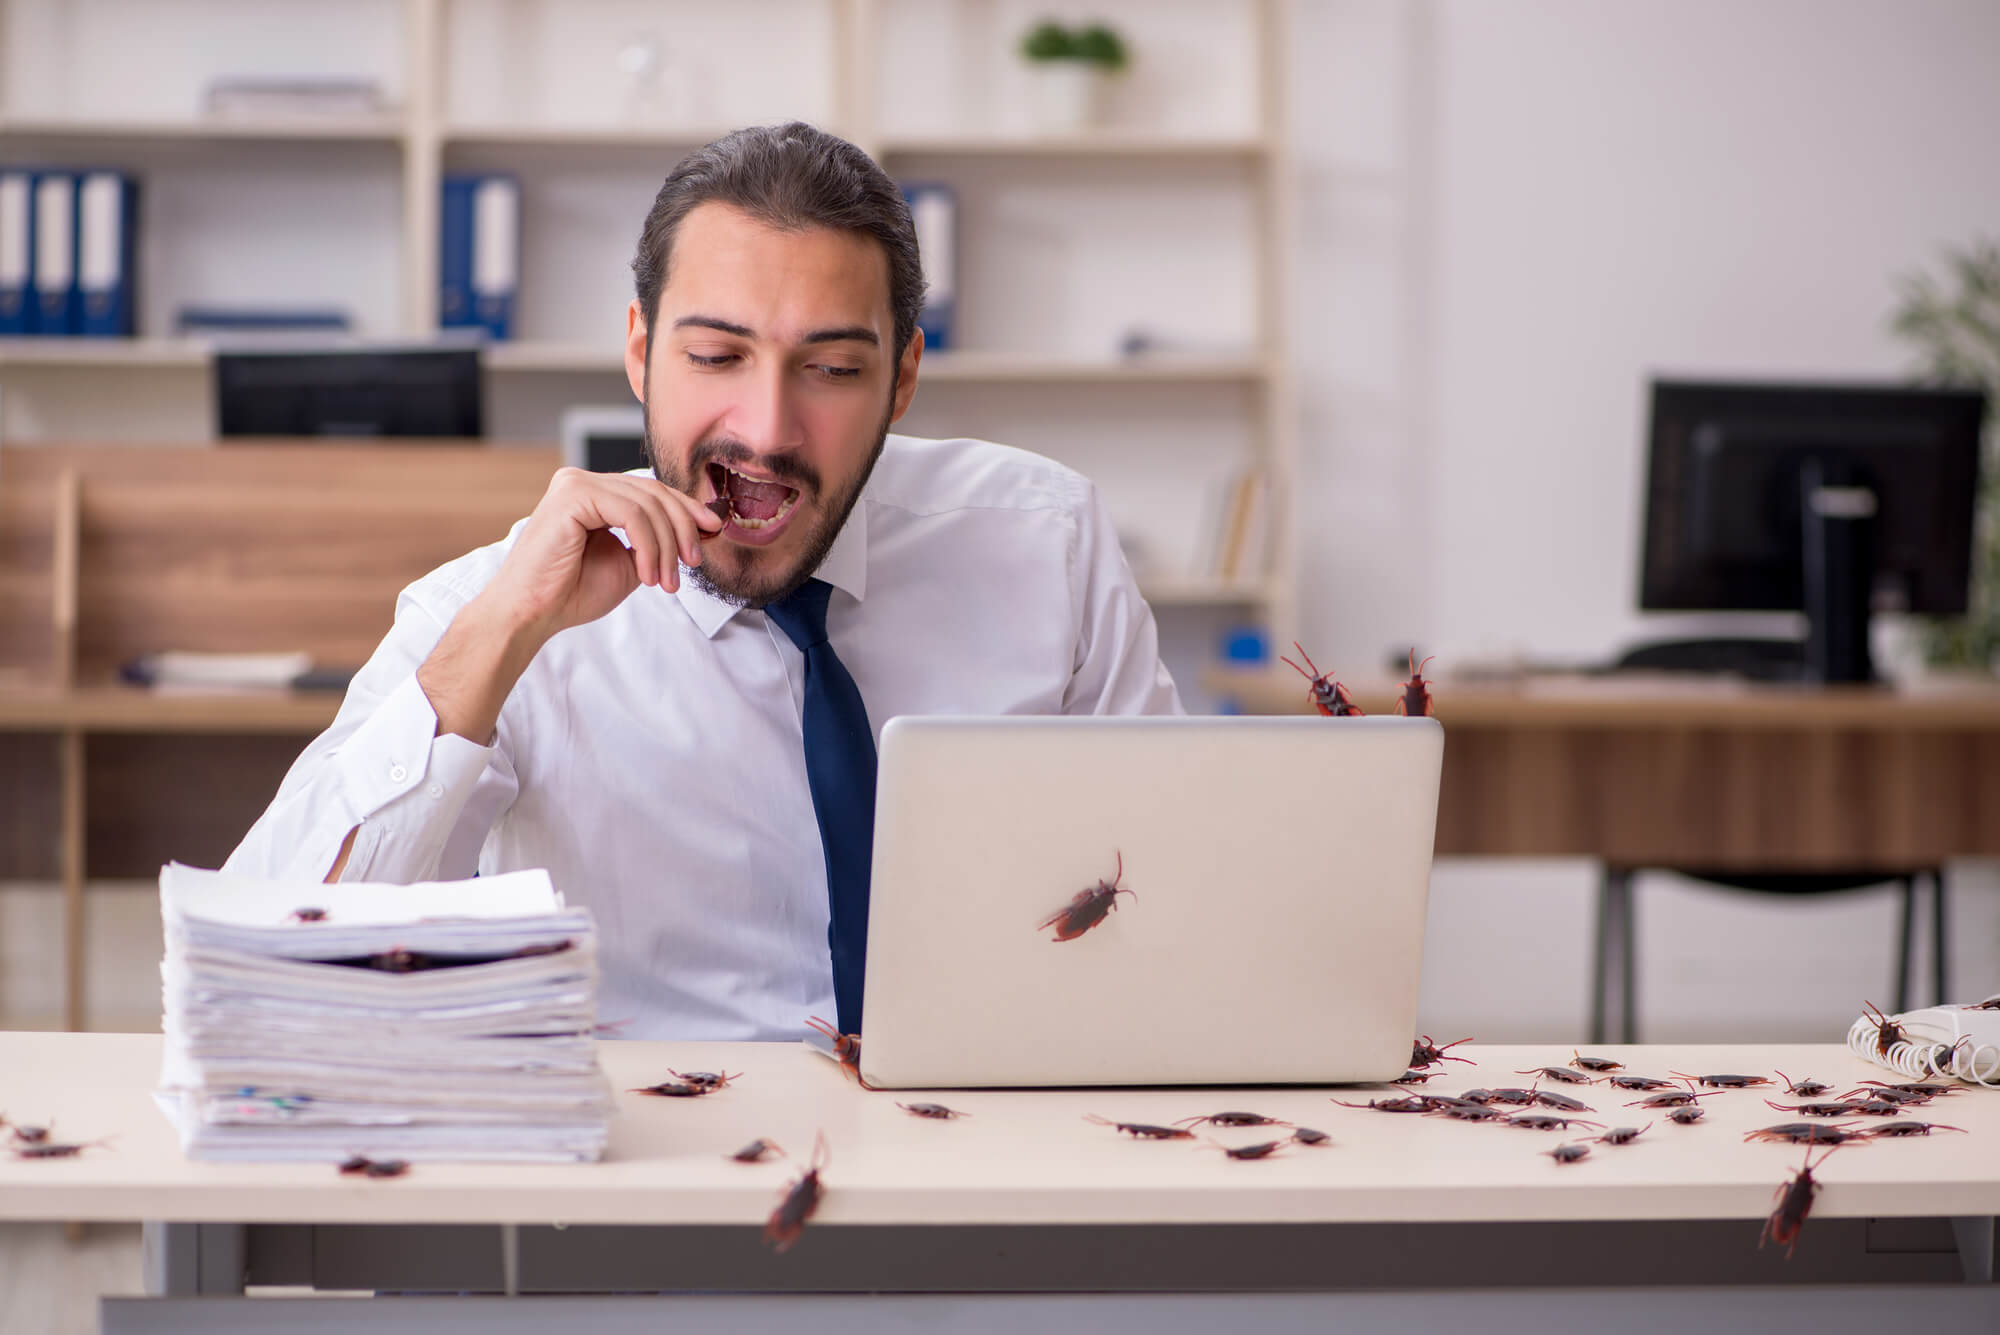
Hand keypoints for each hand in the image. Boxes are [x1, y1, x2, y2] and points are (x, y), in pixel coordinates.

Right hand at [481, 466, 723, 645]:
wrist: (532, 614)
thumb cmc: (571, 593)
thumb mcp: (629, 563)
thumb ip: (656, 542)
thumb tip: (700, 529)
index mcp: (595, 493)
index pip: (652, 491)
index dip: (687, 510)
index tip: (713, 532)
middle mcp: (582, 481)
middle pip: (654, 492)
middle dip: (683, 528)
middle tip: (693, 563)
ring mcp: (575, 483)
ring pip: (647, 504)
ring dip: (666, 546)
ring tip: (667, 582)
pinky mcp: (572, 494)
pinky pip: (631, 513)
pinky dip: (649, 545)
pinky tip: (648, 574)